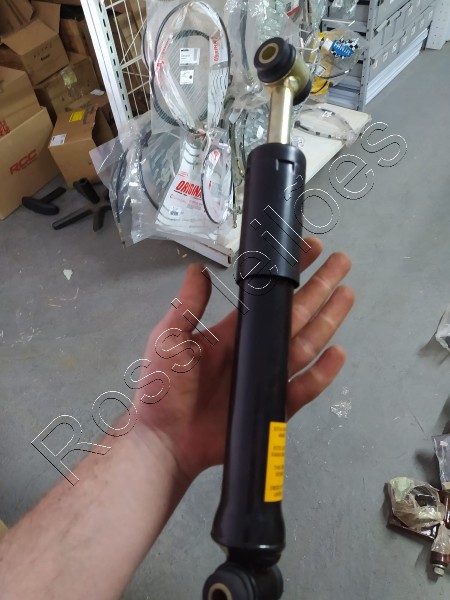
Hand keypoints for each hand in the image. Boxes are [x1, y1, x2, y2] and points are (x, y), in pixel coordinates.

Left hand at [134, 238, 353, 482]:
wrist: (165, 440)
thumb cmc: (164, 387)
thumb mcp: (170, 339)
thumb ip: (188, 306)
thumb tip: (198, 268)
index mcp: (233, 331)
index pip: (267, 296)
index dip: (287, 273)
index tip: (307, 249)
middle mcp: (255, 349)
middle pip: (294, 313)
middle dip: (318, 287)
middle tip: (342, 262)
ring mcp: (267, 376)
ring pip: (305, 343)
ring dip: (327, 319)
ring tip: (347, 294)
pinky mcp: (273, 406)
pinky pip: (303, 388)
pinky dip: (322, 372)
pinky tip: (338, 353)